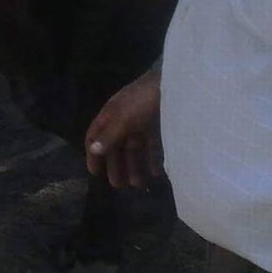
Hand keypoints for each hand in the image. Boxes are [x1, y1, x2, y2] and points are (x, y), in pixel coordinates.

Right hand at [84, 67, 162, 188]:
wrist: (178, 87)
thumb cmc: (144, 101)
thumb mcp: (124, 119)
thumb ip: (109, 136)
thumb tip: (94, 150)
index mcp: (111, 115)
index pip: (95, 136)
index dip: (93, 154)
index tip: (95, 174)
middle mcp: (125, 120)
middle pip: (116, 145)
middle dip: (116, 165)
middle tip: (119, 186)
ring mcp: (143, 123)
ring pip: (135, 148)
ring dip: (135, 166)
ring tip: (139, 185)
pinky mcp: (161, 127)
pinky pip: (154, 147)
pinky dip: (154, 160)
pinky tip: (157, 174)